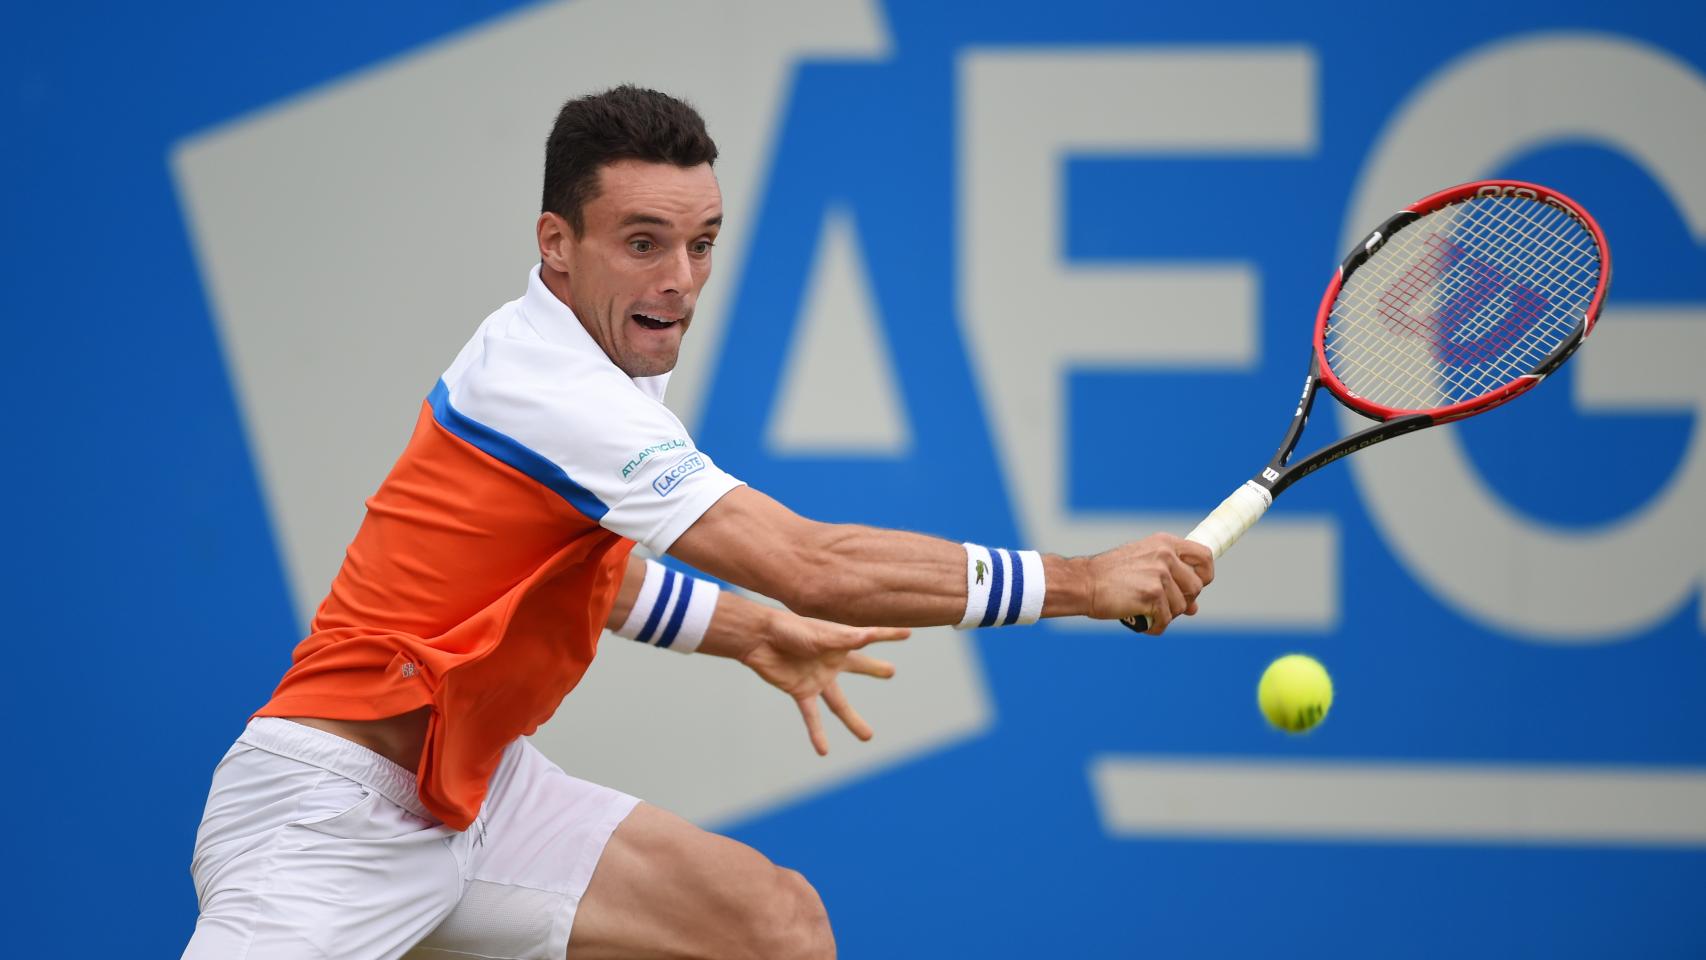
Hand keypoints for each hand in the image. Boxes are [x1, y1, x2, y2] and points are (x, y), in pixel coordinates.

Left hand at [739, 612, 908, 755]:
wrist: (759, 638)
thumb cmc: (789, 629)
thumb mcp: (820, 634)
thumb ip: (843, 639)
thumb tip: (868, 636)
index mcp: (840, 642)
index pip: (871, 637)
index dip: (890, 634)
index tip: (908, 634)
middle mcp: (832, 660)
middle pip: (859, 666)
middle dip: (874, 669)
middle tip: (891, 672)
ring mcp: (818, 678)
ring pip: (840, 704)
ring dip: (853, 721)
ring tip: (868, 736)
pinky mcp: (801, 691)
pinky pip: (812, 716)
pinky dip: (817, 733)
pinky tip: (824, 751)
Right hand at [1086, 534, 1214, 635]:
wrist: (1083, 582)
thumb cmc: (1109, 576)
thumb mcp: (1142, 567)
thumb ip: (1170, 580)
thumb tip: (1194, 608)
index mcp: (1165, 543)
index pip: (1204, 556)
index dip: (1205, 575)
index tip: (1194, 587)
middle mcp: (1165, 555)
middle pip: (1197, 587)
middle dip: (1183, 601)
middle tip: (1162, 605)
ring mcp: (1160, 574)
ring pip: (1182, 607)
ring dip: (1166, 615)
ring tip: (1146, 612)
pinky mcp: (1153, 594)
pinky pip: (1166, 620)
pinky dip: (1155, 626)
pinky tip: (1141, 623)